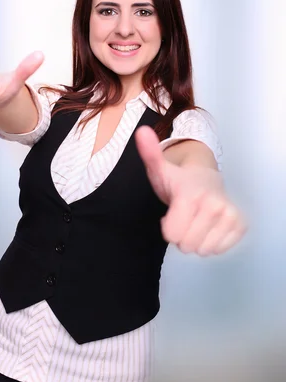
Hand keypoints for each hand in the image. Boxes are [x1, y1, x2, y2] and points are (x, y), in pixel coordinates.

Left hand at [135, 126, 246, 255]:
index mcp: (191, 194)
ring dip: (196, 238)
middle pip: (186, 244)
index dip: (168, 227)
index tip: (172, 211)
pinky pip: (219, 249)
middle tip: (185, 216)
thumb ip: (150, 153)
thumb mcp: (159, 167)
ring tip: (196, 219)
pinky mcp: (240, 224)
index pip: (172, 235)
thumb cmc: (179, 179)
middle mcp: (214, 204)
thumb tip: (141, 132)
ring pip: (202, 250)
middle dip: (182, 234)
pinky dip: (211, 241)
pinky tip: (209, 224)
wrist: (206, 177)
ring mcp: (230, 215)